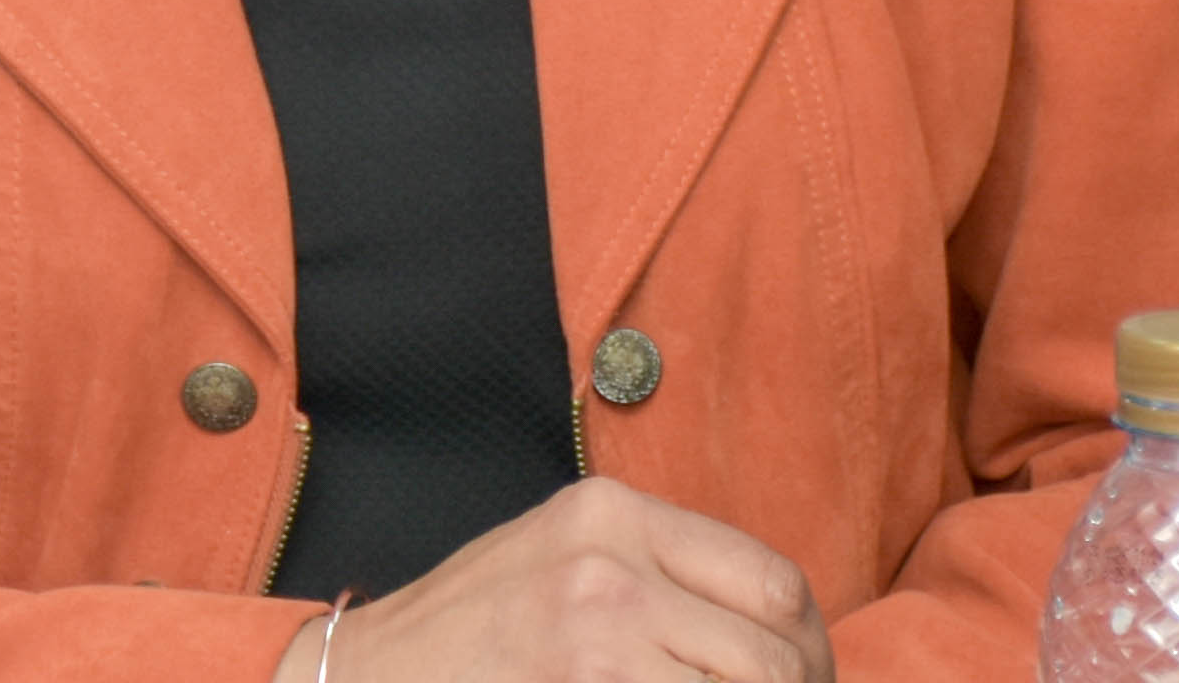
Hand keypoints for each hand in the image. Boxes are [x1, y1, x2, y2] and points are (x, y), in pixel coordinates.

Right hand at [280, 477, 835, 682]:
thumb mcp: (565, 563)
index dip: (811, 653)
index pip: (775, 584)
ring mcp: (597, 632)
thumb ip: (660, 576)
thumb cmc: (471, 636)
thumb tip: (778, 637)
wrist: (368, 678)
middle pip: (776, 655)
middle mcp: (611, 561)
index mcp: (614, 513)